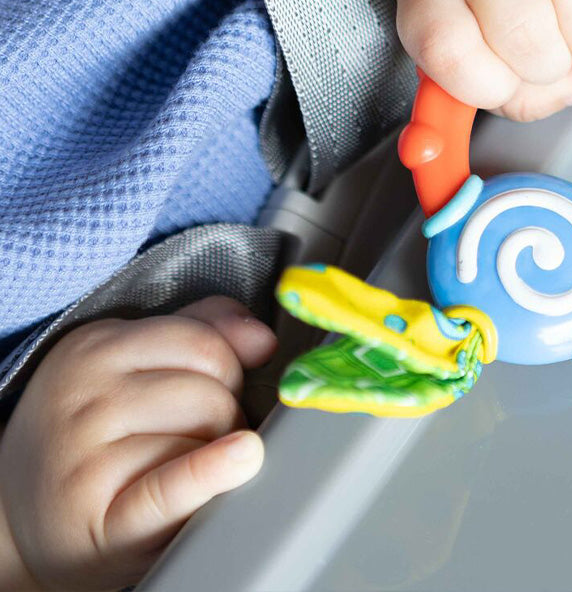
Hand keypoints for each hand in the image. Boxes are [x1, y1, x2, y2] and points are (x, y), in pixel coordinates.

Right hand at [0, 297, 276, 590]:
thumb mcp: (137, 369)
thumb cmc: (99, 438)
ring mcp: (83, 454)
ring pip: (207, 433)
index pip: (205, 340)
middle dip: (226, 413)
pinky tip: (240, 460)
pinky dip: (215, 471)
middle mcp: (83, 394)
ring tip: (184, 466)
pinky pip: (176, 481)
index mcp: (95, 346)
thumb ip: (204, 333)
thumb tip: (264, 340)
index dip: (227, 370)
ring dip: (217, 452)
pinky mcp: (95, 515)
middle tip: (198, 438)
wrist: (22, 523)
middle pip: (213, 388)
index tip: (213, 392)